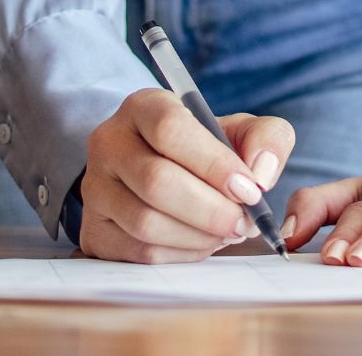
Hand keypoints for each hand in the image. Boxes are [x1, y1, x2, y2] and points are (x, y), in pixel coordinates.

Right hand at [79, 88, 292, 262]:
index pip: (171, 129)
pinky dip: (182, 254)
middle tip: (244, 223)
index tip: (250, 190)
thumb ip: (266, 138)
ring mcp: (96, 188)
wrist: (160, 173)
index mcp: (143, 106)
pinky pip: (140, 252)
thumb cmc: (204, 150)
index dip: (214, 164)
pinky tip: (202, 243)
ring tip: (227, 232)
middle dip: (211, 210)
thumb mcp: (239, 131)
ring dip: (198, 236)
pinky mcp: (94, 230)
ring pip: (146, 222)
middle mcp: (109, 142)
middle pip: (157, 181)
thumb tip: (261, 174)